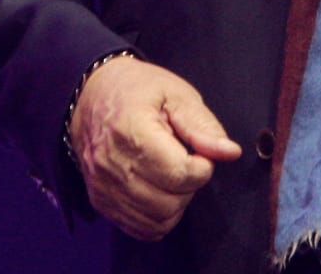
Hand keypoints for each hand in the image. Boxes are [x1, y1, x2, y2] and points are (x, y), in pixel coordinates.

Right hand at [67, 55, 242, 241]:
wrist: (90, 97)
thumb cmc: (136, 91)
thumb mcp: (175, 94)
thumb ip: (202, 124)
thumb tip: (230, 152)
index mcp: (131, 130)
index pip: (179, 173)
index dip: (202, 166)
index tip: (200, 153)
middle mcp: (112, 164)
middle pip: (170, 202)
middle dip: (190, 186)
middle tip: (185, 161)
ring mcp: (103, 186)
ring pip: (158, 221)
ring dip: (176, 203)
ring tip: (171, 174)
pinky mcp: (100, 201)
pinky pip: (141, 228)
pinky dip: (159, 216)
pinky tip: (159, 190)